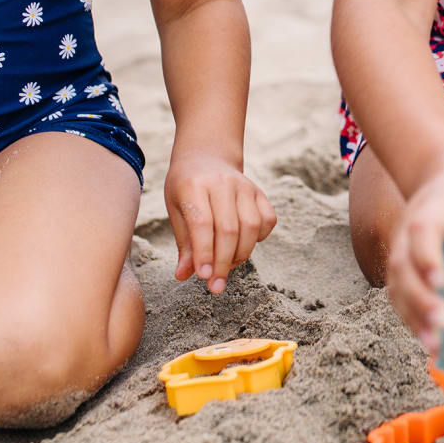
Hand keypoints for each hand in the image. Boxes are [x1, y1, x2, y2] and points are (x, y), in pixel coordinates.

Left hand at [165, 150, 275, 293]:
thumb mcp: (176, 209)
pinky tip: (242, 244)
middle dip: (222, 263)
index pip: (203, 223)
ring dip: (240, 254)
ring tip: (225, 265)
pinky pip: (267, 220)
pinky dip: (259, 239)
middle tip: (215, 286)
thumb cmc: (185, 187)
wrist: (206, 156)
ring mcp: (244, 186)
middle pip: (229, 229)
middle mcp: (222, 183)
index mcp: (194, 185)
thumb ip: (184, 242)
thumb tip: (184, 275)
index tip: (203, 277)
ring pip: (251, 227)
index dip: (204, 252)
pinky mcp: (259, 192)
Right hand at [387, 159, 443, 352]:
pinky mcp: (404, 264)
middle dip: (418, 297)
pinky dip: (411, 317)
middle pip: (402, 263)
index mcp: (435, 207)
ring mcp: (401, 247)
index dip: (427, 255)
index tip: (441, 282)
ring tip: (434, 345)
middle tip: (442, 324)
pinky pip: (399, 292)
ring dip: (412, 315)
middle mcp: (409, 227)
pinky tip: (430, 340)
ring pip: (396, 282)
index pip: (423, 229)